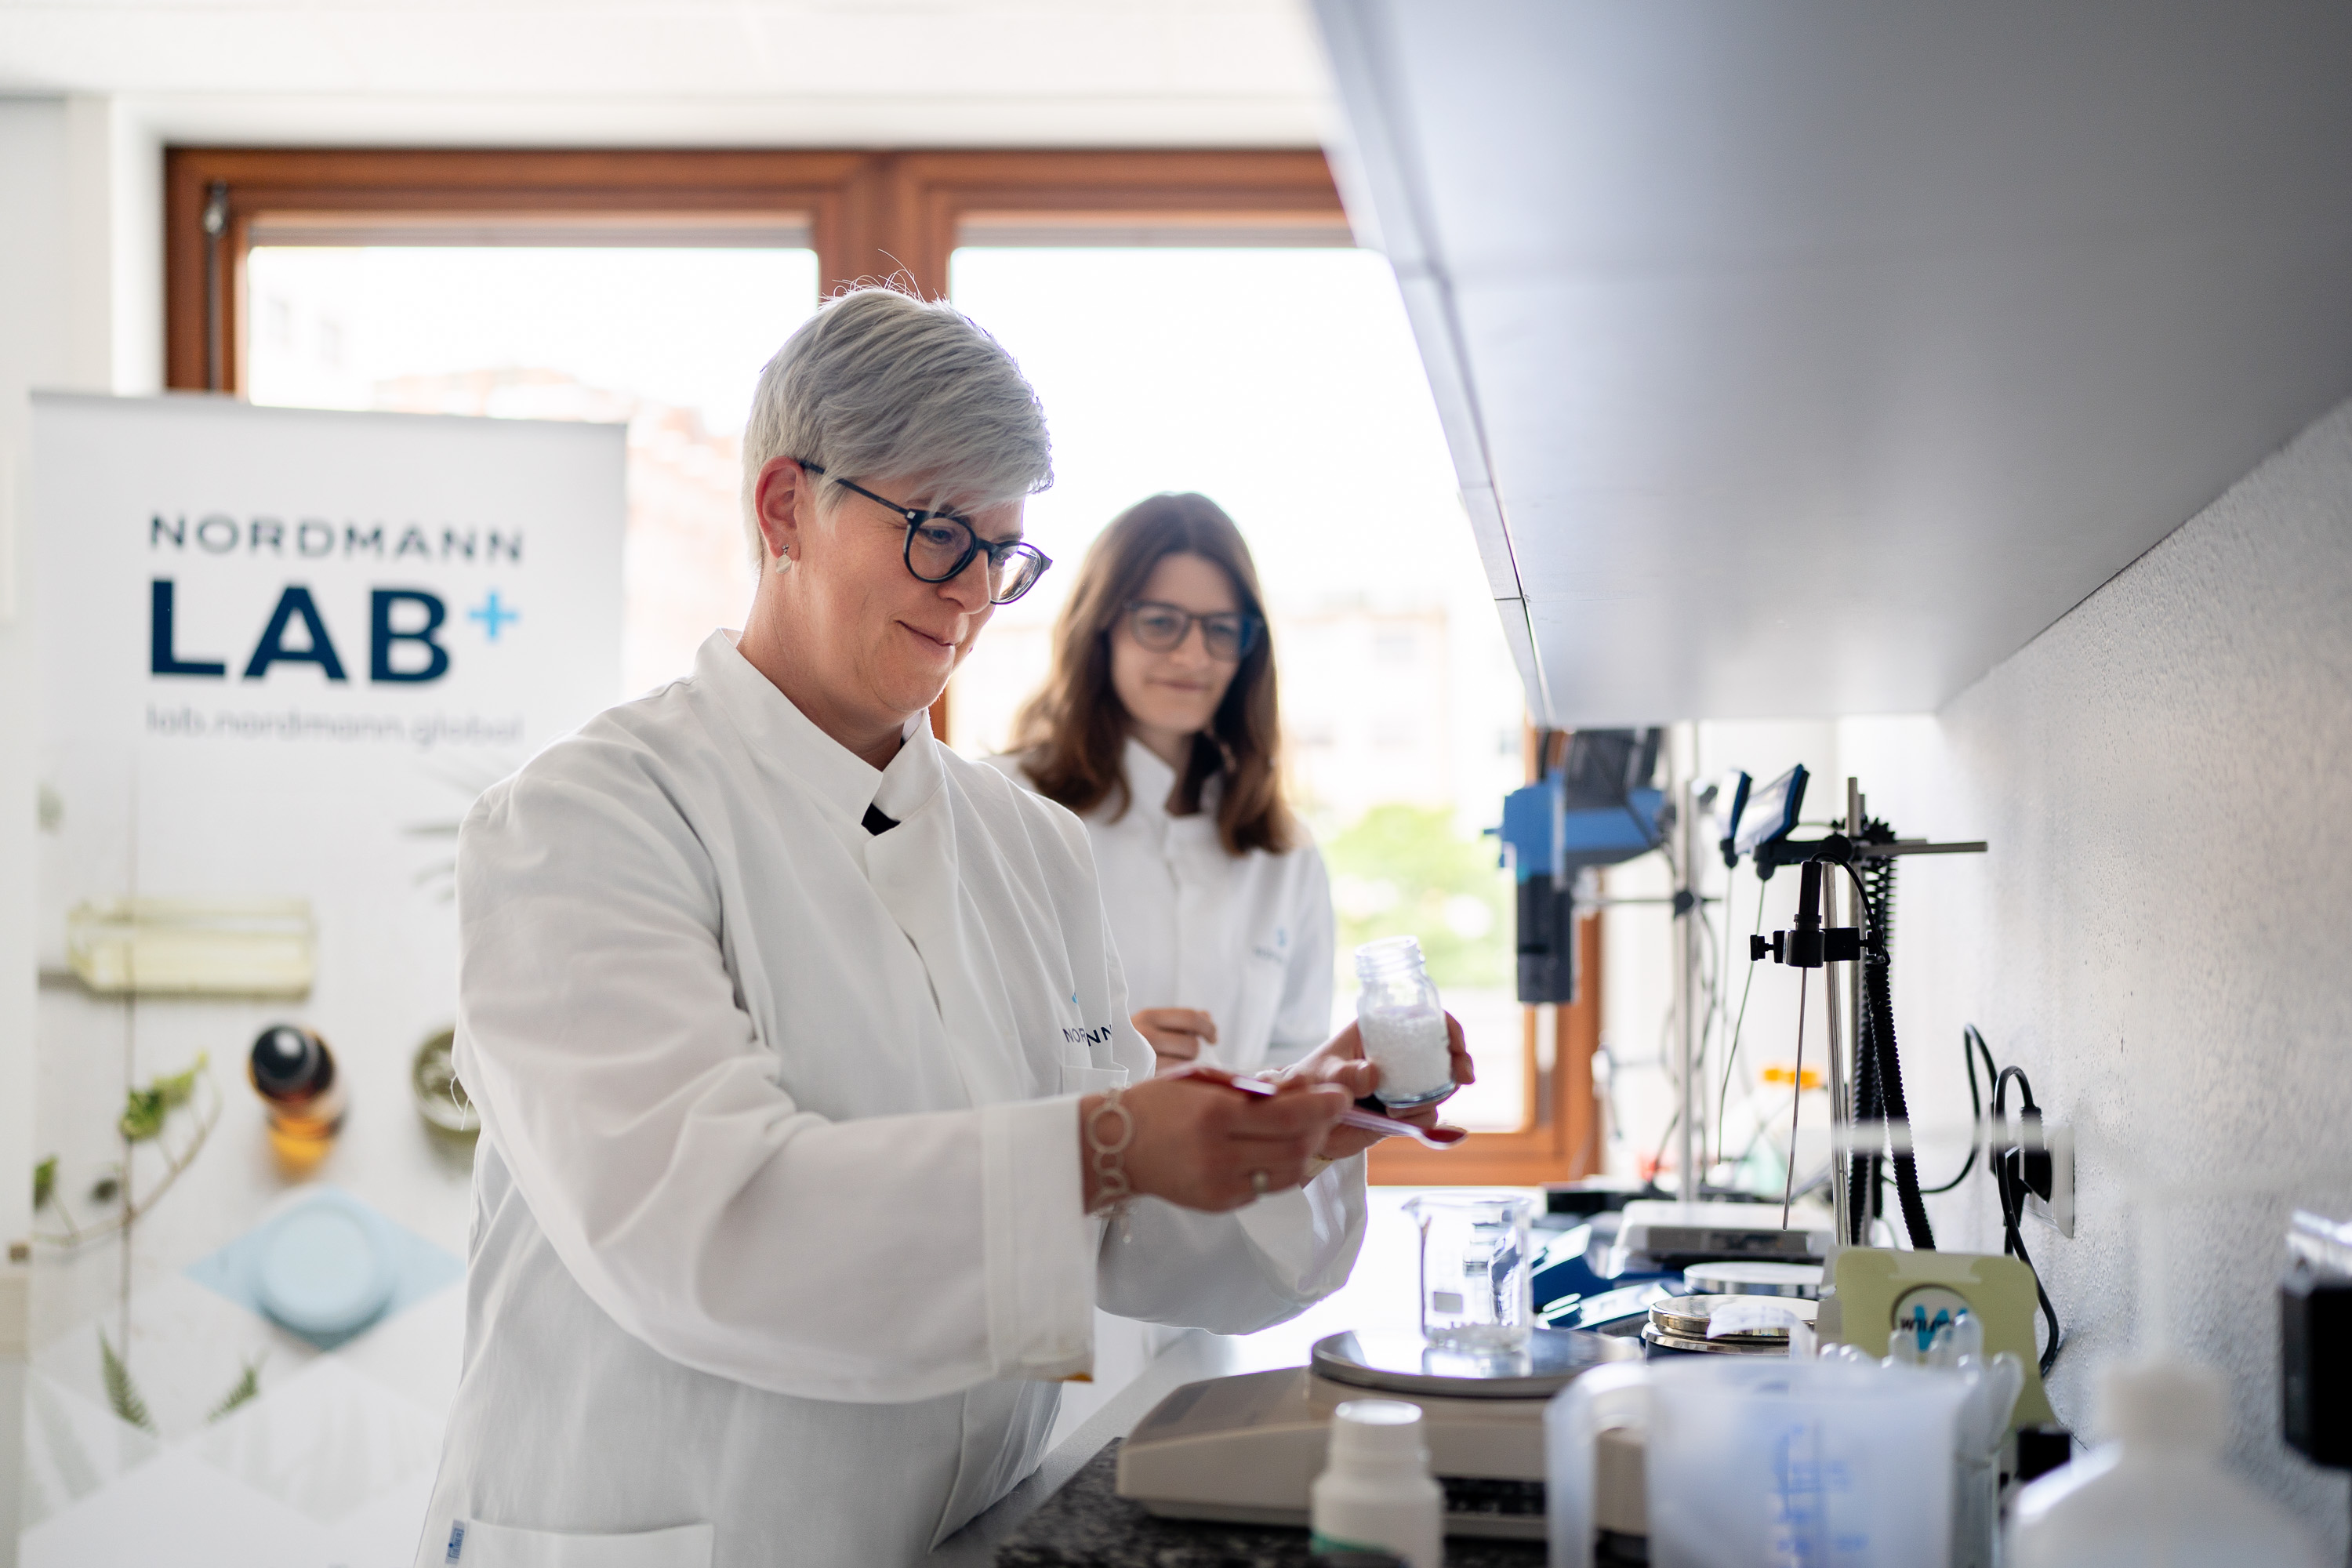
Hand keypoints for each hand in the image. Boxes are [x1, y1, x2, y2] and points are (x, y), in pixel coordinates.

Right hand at [1078, 1073, 1350, 1213]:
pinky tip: (1278, 1150)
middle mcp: (1218, 1154)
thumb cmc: (1160, 1103)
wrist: (1115, 1146)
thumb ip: (1254, 1088)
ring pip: (1287, 1174)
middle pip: (1294, 1148)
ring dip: (1306, 1151)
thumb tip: (1305, 1090)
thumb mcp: (1203, 1081)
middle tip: (1329, 1111)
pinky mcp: (1220, 1204)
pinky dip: (1281, 1168)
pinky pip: (1266, 1187)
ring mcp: (1219, 1185)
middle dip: (1320, 1129)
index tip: (1342, 1096)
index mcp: (1214, 1114)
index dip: (1322, 1107)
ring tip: (1307, 1130)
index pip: (1287, 1115)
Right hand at [1132, 1007, 1217, 1072]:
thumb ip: (1180, 1020)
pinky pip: (1174, 1080)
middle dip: (1198, 1052)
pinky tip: (1172, 1078)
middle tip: (1190, 1057)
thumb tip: (1207, 1016)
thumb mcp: (1151, 1024)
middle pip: (1191, 1044)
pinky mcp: (1142, 1078)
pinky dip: (1179, 1079)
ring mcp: (1142, 1058)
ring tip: (1178, 1067)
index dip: (1208, 1027)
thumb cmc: (1132, 1042)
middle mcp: (1144, 1034)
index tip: (1214, 1038)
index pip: (1191, 1017)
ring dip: (1189, 1068)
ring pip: (1185, 1065)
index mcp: (1149, 1016)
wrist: (1097, 1060)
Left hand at [1279, 1013, 1474, 1160]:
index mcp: (1381, 1030)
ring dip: (1432, 1096)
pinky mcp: (1404, 1111)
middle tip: (1463, 1077)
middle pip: (1444, 1053)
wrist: (1302, 1122)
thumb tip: (1372, 1073)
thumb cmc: (1309, 1083)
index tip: (1457, 1046)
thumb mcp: (1323, 1074)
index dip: (1449, 1029)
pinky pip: (1427, 1114)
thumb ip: (1344, 1074)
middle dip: (1459, 1063)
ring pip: (1439, 1085)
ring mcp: (1403, 1083)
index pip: (1426, 1019)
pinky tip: (1397, 1119)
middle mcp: (1398, 1054)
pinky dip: (1420, 1118)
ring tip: (1398, 1108)